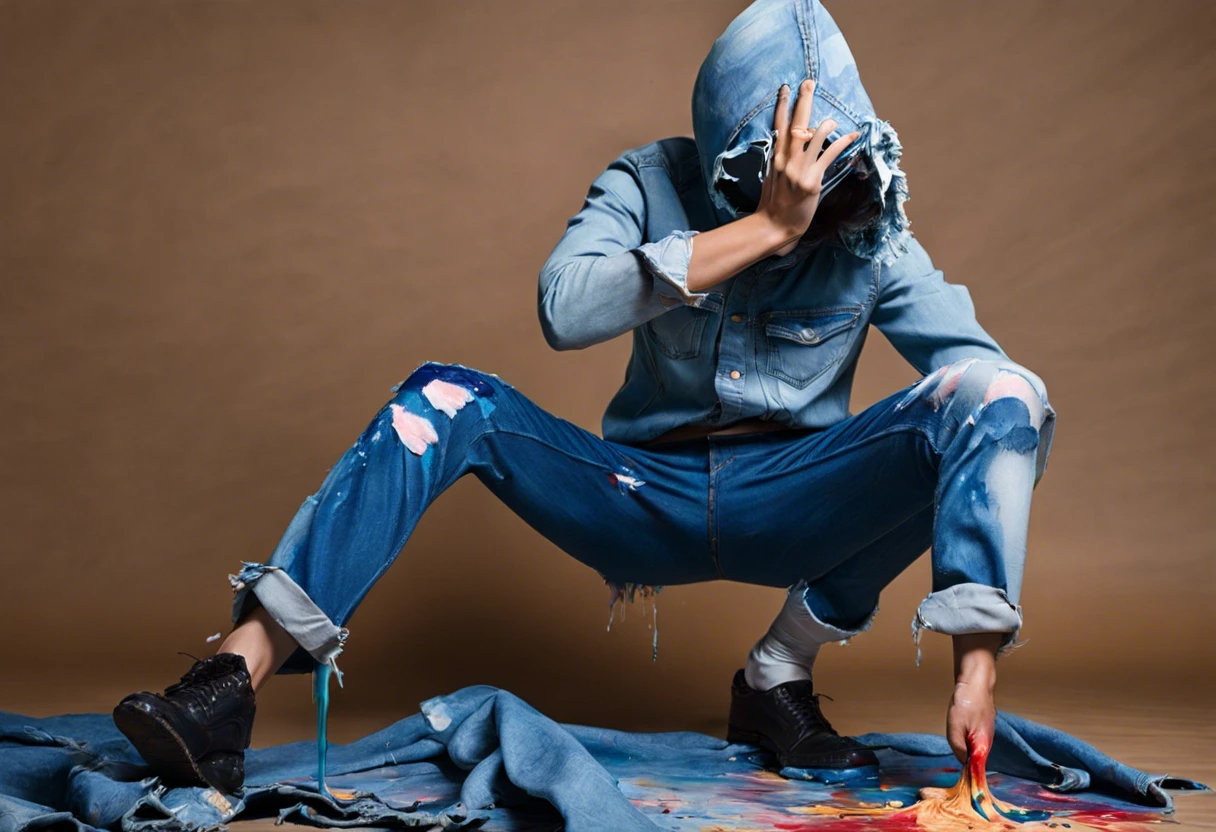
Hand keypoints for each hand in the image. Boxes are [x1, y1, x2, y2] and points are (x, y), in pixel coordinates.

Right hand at [757, 78, 860, 255]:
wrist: (774, 225)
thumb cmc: (773, 204)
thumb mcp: (772, 177)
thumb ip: (779, 160)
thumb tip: (784, 145)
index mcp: (775, 158)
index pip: (778, 126)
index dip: (781, 106)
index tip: (785, 88)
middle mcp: (786, 160)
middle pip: (795, 124)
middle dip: (802, 102)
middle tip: (809, 83)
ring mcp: (798, 170)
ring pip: (813, 137)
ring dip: (825, 124)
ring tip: (832, 118)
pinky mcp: (812, 180)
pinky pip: (829, 156)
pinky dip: (843, 144)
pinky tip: (852, 135)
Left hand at [946, 633, 1001, 763]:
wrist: (975, 682)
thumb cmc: (966, 703)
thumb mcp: (955, 726)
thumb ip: (958, 746)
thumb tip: (962, 762)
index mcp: (983, 745)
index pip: (976, 768)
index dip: (967, 772)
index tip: (958, 773)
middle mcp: (988, 742)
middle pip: (973, 758)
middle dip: (962, 755)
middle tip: (953, 744)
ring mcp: (987, 734)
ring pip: (973, 747)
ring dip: (963, 744)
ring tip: (957, 729)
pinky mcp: (984, 727)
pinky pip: (973, 738)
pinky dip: (966, 736)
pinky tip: (960, 726)